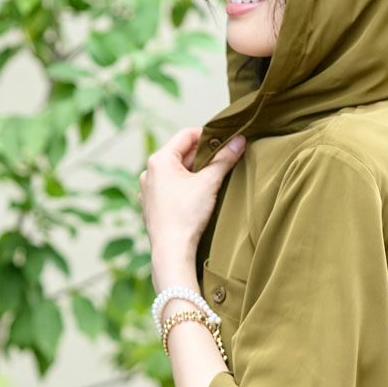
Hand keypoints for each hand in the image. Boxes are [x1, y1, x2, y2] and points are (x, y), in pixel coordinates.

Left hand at [138, 127, 245, 267]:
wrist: (172, 250)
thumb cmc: (186, 215)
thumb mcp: (209, 182)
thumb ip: (225, 159)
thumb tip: (240, 141)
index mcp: (160, 160)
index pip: (186, 135)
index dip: (208, 136)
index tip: (225, 142)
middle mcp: (149, 172)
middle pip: (181, 154)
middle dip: (204, 157)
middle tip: (224, 161)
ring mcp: (148, 190)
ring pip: (176, 172)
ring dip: (194, 173)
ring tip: (213, 181)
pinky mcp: (151, 206)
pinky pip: (170, 189)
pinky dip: (184, 188)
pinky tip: (197, 198)